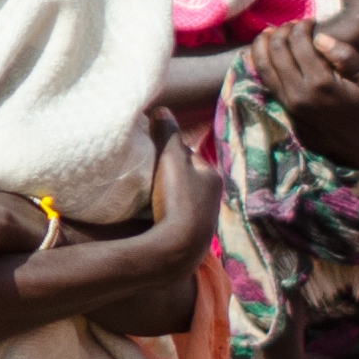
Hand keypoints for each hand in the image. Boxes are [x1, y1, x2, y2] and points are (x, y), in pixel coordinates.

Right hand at [144, 124, 220, 257]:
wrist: (177, 248)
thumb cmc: (177, 199)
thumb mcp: (170, 159)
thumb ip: (167, 133)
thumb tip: (162, 109)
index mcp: (212, 175)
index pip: (187, 153)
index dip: (168, 149)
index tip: (149, 150)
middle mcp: (213, 197)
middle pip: (185, 176)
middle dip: (168, 172)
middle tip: (145, 172)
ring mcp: (204, 219)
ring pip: (181, 197)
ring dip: (167, 194)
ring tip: (147, 194)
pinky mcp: (192, 237)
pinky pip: (177, 215)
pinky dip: (166, 212)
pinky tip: (153, 215)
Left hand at [248, 20, 358, 116]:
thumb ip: (346, 55)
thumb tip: (319, 38)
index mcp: (321, 83)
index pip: (298, 42)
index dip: (300, 26)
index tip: (309, 22)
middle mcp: (299, 94)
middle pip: (276, 50)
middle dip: (282, 31)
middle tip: (292, 26)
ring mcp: (288, 104)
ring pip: (263, 66)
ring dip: (264, 44)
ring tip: (272, 32)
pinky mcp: (283, 110)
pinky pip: (265, 81)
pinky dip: (260, 61)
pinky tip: (266, 50)